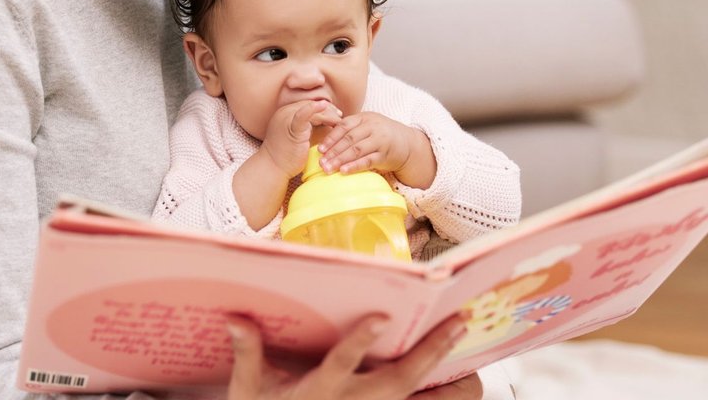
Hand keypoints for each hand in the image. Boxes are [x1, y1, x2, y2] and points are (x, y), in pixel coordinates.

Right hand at [225, 313, 478, 399]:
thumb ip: (248, 354)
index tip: (381, 316)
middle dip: (429, 353)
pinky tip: (460, 386)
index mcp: (317, 392)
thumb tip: (236, 318)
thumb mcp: (247, 391)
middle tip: (456, 323)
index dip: (361, 341)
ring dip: (449, 386)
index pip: (340, 364)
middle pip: (397, 382)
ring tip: (472, 360)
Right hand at [258, 99, 343, 178]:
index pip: (308, 105)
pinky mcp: (291, 127)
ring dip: (327, 113)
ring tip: (338, 119)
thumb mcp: (299, 137)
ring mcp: (286, 118)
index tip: (335, 113)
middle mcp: (285, 112)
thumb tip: (328, 125)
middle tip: (340, 115)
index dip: (322, 108)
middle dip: (327, 109)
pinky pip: (302, 114)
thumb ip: (309, 128)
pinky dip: (313, 108)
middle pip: (310, 105)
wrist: (273, 168)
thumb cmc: (286, 156)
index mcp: (286, 114)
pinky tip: (323, 105)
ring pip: (311, 109)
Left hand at [318, 113, 436, 188]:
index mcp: (364, 118)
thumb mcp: (367, 125)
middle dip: (333, 151)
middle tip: (321, 163)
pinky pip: (368, 161)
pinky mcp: (385, 155)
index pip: (344, 126)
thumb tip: (326, 140)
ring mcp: (379, 140)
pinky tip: (344, 171)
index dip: (331, 138)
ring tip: (328, 169)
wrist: (407, 143)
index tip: (320, 150)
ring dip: (340, 160)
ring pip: (356, 150)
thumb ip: (350, 129)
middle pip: (349, 139)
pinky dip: (355, 166)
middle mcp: (372, 127)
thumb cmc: (381, 135)